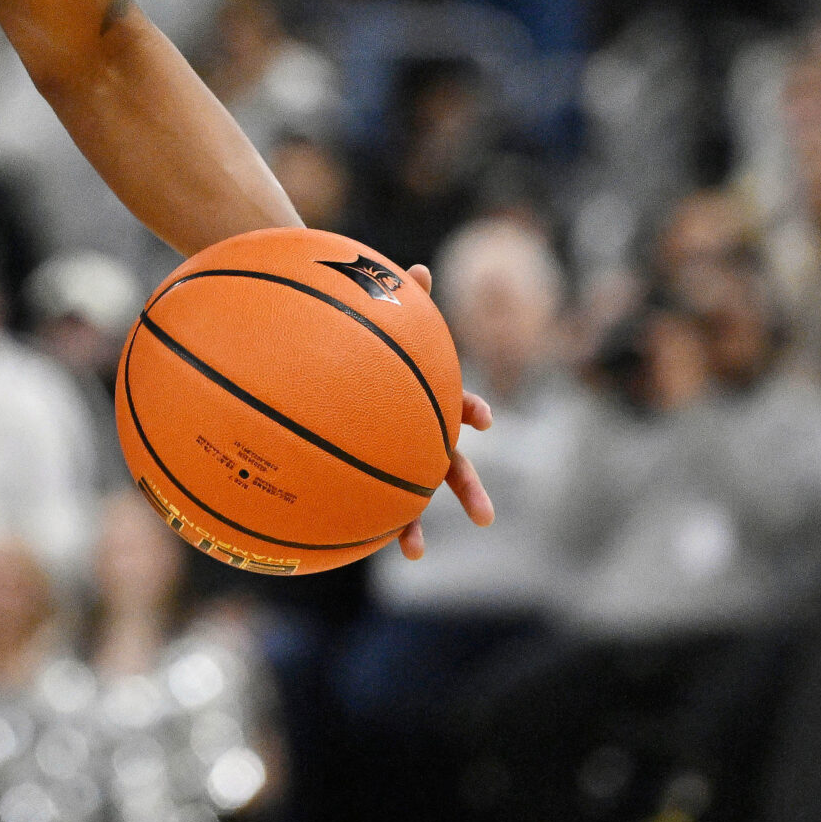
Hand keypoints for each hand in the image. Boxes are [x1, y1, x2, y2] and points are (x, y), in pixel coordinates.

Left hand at [392, 261, 494, 560]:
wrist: (335, 370)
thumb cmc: (363, 347)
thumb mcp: (383, 323)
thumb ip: (402, 301)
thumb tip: (419, 268)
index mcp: (428, 401)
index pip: (458, 403)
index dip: (474, 409)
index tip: (484, 418)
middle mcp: (421, 435)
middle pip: (451, 464)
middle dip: (468, 490)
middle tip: (486, 518)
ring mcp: (400, 459)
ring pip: (414, 496)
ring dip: (415, 526)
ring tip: (414, 553)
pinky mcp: (373, 475)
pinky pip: (376, 505)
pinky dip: (376, 526)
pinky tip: (363, 547)